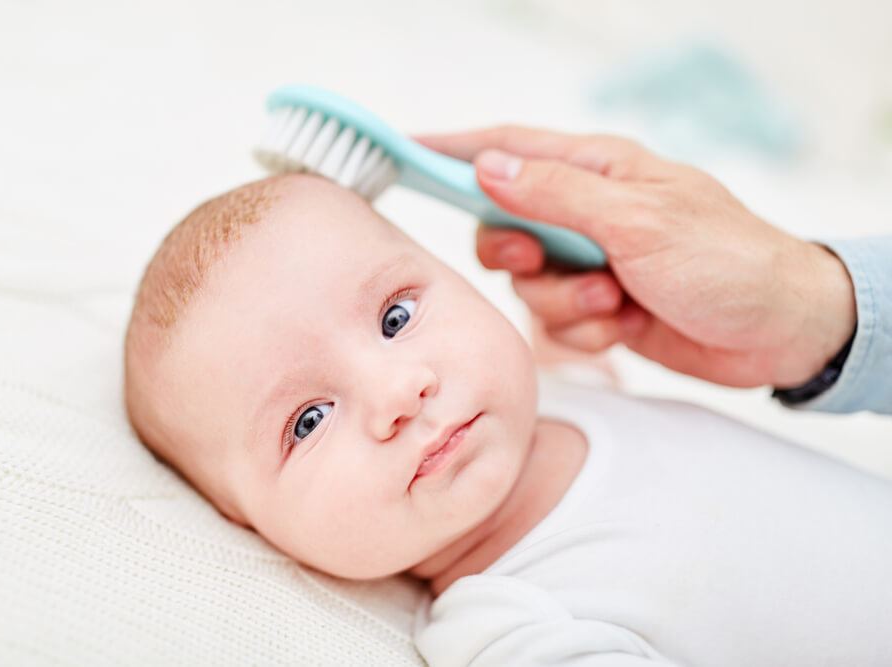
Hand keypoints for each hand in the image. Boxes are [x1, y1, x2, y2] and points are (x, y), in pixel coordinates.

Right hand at [416, 126, 856, 387]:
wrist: (781, 332)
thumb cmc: (727, 261)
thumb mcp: (639, 222)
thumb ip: (558, 195)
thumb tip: (488, 167)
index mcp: (599, 171)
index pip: (511, 149)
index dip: (454, 150)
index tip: (404, 151)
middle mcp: (588, 212)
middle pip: (505, 227)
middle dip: (516, 255)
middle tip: (540, 262)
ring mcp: (592, 261)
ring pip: (527, 284)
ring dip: (564, 301)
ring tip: (615, 301)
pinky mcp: (599, 306)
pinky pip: (556, 320)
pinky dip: (584, 329)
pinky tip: (625, 323)